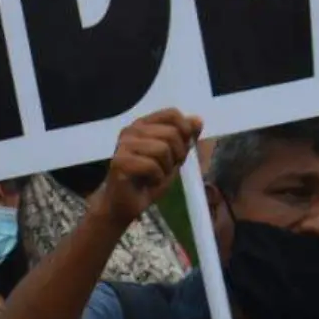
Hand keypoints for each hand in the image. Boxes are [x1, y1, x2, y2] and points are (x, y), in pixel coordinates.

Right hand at [93, 109, 202, 226]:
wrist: (126, 204)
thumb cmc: (148, 180)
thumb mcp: (174, 157)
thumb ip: (185, 139)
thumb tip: (198, 120)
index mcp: (143, 125)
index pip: (172, 114)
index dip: (185, 131)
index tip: (181, 150)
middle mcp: (131, 130)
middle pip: (171, 133)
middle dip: (177, 155)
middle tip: (166, 168)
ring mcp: (123, 145)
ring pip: (162, 149)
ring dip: (166, 168)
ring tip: (156, 176)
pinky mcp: (120, 161)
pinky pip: (151, 165)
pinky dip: (157, 178)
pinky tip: (148, 182)